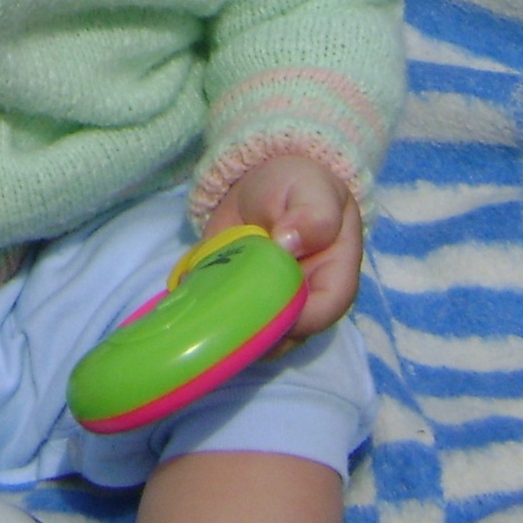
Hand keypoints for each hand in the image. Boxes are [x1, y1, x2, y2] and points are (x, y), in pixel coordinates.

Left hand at [203, 154, 363, 343]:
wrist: (264, 183)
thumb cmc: (299, 187)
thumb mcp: (311, 189)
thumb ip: (311, 215)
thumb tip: (288, 243)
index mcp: (334, 276)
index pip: (324, 310)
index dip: (298, 315)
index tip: (264, 300)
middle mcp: (306, 302)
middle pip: (288, 335)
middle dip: (256, 330)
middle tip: (222, 308)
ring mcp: (272, 308)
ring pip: (257, 339)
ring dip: (229, 327)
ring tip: (204, 302)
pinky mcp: (241, 305)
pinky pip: (226, 322)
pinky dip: (207, 313)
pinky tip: (188, 293)